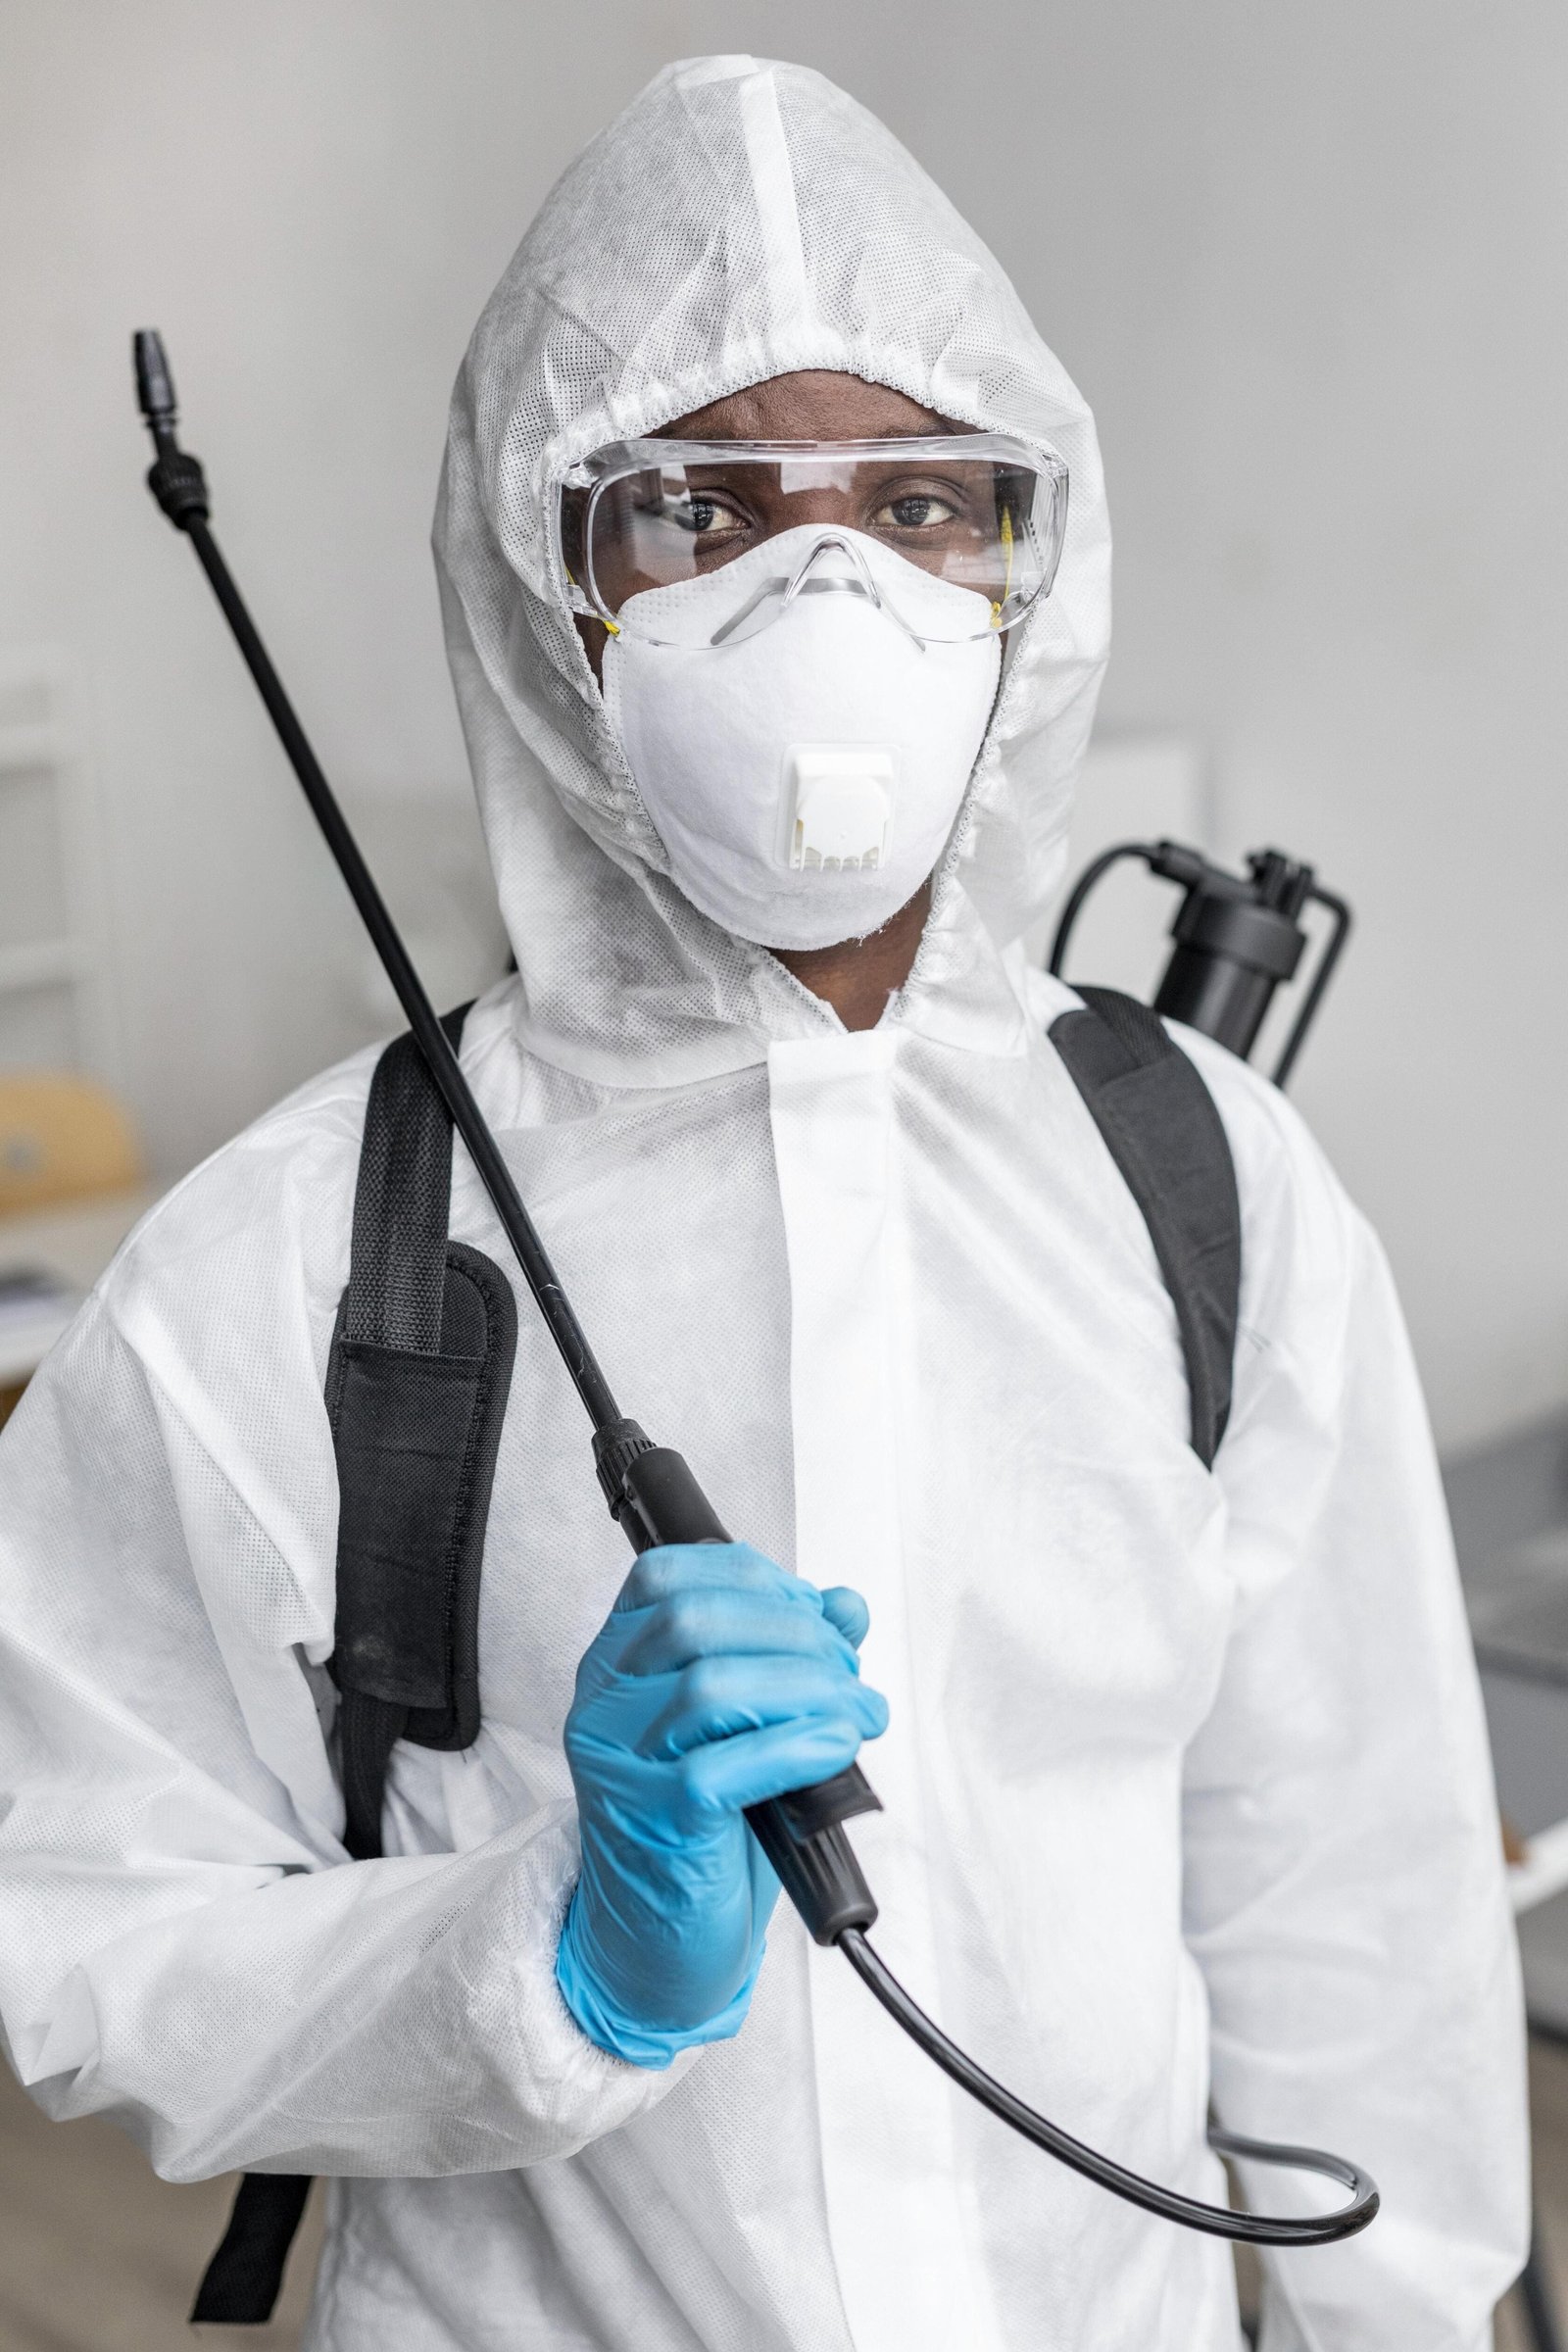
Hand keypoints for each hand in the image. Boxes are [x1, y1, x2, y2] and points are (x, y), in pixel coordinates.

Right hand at [556, 1542, 886, 2066]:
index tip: (811, 1610)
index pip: (665, 1577)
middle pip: (695, 1621)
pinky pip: (724, 1767)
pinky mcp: (654, 1823)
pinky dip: (797, 1746)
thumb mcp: (743, 1727)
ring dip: (811, 1689)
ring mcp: (622, 1766)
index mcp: (617, 1666)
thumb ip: (790, 1658)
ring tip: (860, 1714)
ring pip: (712, 1687)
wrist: (658, 1944)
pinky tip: (837, 1748)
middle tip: (849, 1673)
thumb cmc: (703, 1828)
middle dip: (793, 1632)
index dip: (751, 1577)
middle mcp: (604, 1706)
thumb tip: (846, 1607)